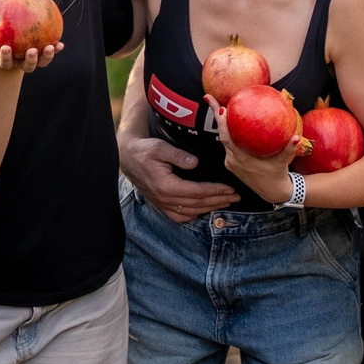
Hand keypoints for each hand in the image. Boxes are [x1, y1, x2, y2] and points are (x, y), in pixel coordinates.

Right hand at [0, 30, 61, 74]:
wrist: (9, 49)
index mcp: (8, 61)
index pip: (6, 62)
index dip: (6, 57)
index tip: (5, 48)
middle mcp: (21, 64)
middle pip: (28, 66)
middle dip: (30, 60)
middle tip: (31, 50)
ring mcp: (33, 62)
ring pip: (40, 63)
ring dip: (46, 56)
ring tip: (50, 47)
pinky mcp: (42, 57)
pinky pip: (50, 54)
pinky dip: (56, 50)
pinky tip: (60, 44)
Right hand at [120, 135, 238, 222]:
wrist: (127, 158)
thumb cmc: (145, 150)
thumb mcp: (160, 147)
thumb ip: (178, 156)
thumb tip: (195, 163)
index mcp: (166, 186)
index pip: (197, 192)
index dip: (215, 191)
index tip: (230, 189)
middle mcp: (165, 199)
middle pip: (198, 203)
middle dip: (219, 200)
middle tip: (236, 197)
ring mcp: (162, 204)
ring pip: (191, 211)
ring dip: (211, 208)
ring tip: (226, 202)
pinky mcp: (160, 205)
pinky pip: (180, 216)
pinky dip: (195, 215)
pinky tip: (205, 210)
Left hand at [212, 99, 309, 203]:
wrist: (272, 192)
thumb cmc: (277, 175)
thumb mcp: (282, 162)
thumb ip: (289, 149)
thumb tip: (296, 137)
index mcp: (242, 159)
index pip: (227, 138)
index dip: (222, 123)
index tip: (220, 108)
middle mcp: (232, 160)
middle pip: (221, 134)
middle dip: (216, 116)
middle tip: (210, 98)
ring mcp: (230, 162)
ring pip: (224, 139)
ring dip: (222, 124)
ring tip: (219, 106)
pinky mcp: (231, 163)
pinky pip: (228, 144)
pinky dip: (228, 132)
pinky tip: (231, 122)